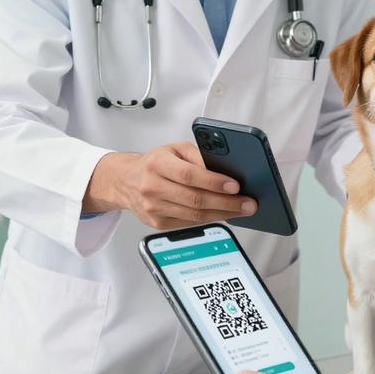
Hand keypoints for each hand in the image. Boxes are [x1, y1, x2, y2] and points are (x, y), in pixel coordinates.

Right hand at [84, 142, 256, 228]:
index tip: (235, 186)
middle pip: (195, 200)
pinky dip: (210, 220)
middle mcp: (152, 186)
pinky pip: (189, 224)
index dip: (214, 182)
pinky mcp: (157, 223)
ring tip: (242, 210)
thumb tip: (224, 171)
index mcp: (157, 164)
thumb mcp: (175, 149)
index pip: (189, 175)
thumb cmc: (155, 163)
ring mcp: (153, 208)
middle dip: (227, 203)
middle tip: (248, 203)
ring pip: (194, 216)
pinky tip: (224, 214)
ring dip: (223, 214)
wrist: (126, 181)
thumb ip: (198, 156)